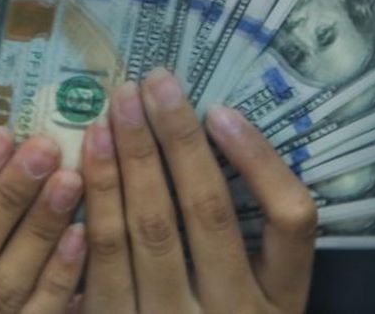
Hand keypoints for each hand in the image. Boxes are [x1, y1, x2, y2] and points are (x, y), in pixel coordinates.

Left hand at [80, 68, 317, 313]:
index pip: (292, 221)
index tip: (223, 108)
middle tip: (149, 83)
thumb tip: (217, 141)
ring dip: (126, 166)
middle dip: (173, 141)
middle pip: (206, 213)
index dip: (260, 159)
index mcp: (283, 307)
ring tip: (110, 114)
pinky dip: (92, 217)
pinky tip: (82, 173)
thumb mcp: (261, 307)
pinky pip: (101, 271)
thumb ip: (251, 248)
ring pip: (149, 235)